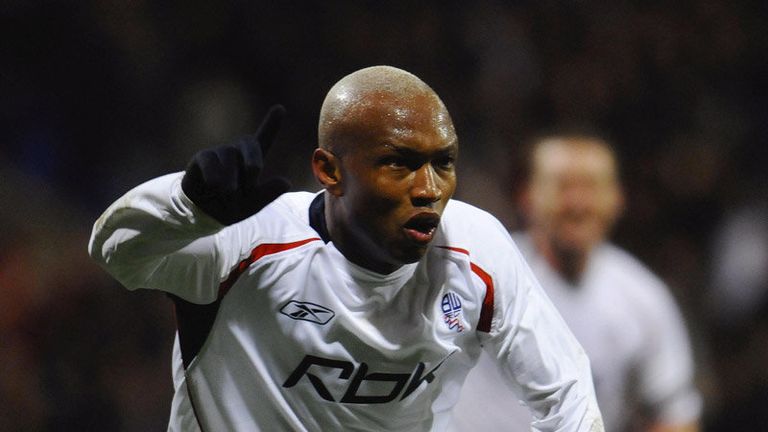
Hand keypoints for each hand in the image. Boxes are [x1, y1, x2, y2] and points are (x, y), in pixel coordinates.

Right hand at [181, 105, 290, 224]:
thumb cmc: (230, 206)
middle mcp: (236, 152)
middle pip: (249, 142)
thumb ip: (269, 194)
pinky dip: (214, 176)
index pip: (264, 139)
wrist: (204, 214)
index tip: (280, 108)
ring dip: (231, 177)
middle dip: (254, 160)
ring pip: (230, 154)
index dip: (272, 124)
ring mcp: (219, 153)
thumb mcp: (253, 204)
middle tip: (251, 178)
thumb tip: (287, 182)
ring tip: (227, 193)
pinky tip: (213, 186)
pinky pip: (211, 160)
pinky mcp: (203, 157)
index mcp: (251, 161)